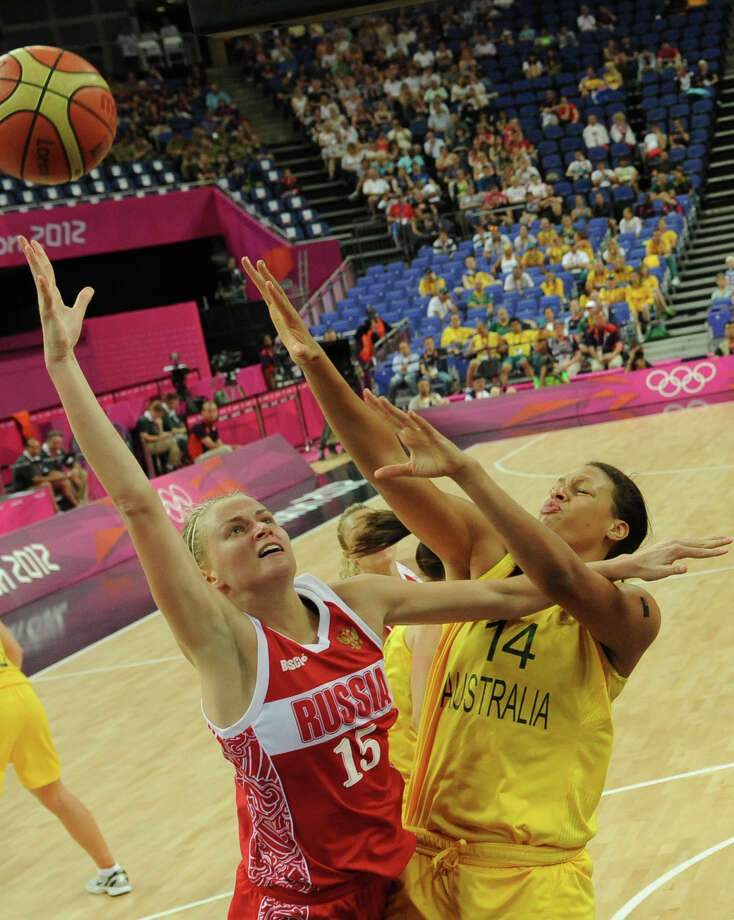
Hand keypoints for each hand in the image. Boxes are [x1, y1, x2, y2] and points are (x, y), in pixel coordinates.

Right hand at [20, 236, 93, 364]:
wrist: (61, 350)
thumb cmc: (66, 333)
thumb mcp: (77, 313)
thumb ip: (82, 300)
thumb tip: (90, 288)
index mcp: (52, 295)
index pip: (45, 271)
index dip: (41, 256)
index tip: (34, 242)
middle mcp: (46, 297)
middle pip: (39, 271)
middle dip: (31, 254)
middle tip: (21, 237)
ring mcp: (46, 304)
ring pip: (40, 280)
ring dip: (34, 264)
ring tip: (28, 249)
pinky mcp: (49, 314)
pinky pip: (47, 299)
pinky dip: (44, 288)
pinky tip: (41, 278)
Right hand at [241, 257, 321, 366]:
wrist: (310, 352)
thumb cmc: (305, 354)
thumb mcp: (303, 355)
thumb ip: (301, 352)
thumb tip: (300, 353)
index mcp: (290, 319)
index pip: (281, 305)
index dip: (274, 295)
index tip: (266, 283)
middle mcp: (286, 310)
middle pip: (273, 290)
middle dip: (263, 276)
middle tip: (253, 260)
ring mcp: (282, 310)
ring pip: (270, 289)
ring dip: (261, 275)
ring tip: (252, 260)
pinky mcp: (278, 312)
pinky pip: (269, 295)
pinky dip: (263, 285)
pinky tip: (259, 278)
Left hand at [363, 391, 465, 479]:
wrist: (454, 467)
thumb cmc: (433, 466)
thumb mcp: (410, 470)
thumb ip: (394, 470)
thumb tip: (375, 475)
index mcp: (407, 437)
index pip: (388, 421)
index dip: (377, 411)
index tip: (364, 399)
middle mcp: (413, 431)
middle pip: (392, 416)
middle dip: (379, 405)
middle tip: (365, 391)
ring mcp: (423, 433)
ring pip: (406, 419)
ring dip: (393, 411)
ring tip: (381, 400)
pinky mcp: (435, 437)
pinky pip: (425, 427)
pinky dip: (418, 421)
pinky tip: (410, 414)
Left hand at [620, 536, 730, 580]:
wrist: (633, 563)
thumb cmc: (646, 571)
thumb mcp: (660, 574)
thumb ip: (673, 570)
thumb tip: (685, 568)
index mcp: (676, 550)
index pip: (699, 552)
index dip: (713, 552)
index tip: (726, 550)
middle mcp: (675, 543)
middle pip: (700, 543)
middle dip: (716, 542)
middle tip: (730, 540)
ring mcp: (672, 541)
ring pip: (695, 541)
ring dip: (709, 539)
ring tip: (722, 538)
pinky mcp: (669, 543)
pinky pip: (688, 541)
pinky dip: (699, 541)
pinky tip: (703, 542)